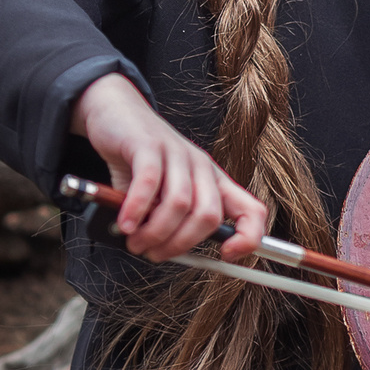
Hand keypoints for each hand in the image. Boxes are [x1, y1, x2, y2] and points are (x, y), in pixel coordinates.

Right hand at [71, 73, 269, 262]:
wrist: (117, 113)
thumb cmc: (140, 161)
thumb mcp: (162, 195)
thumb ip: (169, 222)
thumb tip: (163, 253)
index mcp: (215, 182)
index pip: (252, 211)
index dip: (249, 237)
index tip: (226, 256)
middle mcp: (202, 167)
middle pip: (209, 216)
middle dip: (181, 244)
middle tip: (154, 253)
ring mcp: (177, 153)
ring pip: (180, 204)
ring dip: (156, 232)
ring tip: (136, 242)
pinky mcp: (148, 144)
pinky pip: (149, 183)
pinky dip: (137, 210)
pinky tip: (126, 224)